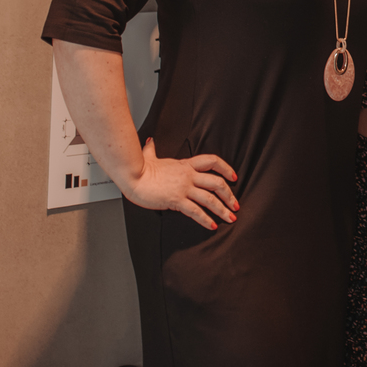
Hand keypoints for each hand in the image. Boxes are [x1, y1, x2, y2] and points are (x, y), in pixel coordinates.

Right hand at [123, 138, 239, 229]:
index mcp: (185, 165)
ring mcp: (183, 188)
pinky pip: (195, 211)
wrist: (131, 177)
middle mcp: (188, 176)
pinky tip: (212, 225)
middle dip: (229, 195)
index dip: (226, 168)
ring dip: (223, 209)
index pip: (212, 161)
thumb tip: (151, 141)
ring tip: (230, 218)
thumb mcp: (149, 156)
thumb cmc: (139, 168)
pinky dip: (205, 219)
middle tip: (235, 204)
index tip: (233, 177)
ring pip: (210, 198)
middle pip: (217, 182)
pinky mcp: (176, 200)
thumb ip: (153, 149)